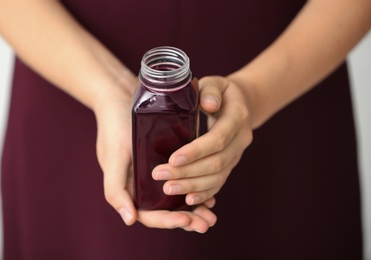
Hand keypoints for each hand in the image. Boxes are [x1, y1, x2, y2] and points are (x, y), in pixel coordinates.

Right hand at [94, 82, 216, 232]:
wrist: (119, 97)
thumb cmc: (114, 127)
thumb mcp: (112, 158)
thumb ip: (116, 190)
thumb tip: (130, 221)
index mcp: (128, 189)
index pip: (148, 215)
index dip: (167, 220)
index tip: (187, 219)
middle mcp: (142, 185)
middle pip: (165, 211)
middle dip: (186, 219)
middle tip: (207, 223)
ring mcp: (154, 173)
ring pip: (175, 198)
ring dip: (193, 207)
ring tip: (211, 213)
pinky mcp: (165, 160)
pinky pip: (181, 179)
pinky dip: (193, 187)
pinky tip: (210, 192)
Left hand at [152, 76, 252, 207]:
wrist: (240, 105)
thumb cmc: (220, 92)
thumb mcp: (215, 83)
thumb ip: (210, 90)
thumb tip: (208, 104)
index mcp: (237, 117)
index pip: (218, 138)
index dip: (196, 151)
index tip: (172, 159)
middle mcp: (241, 140)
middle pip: (216, 162)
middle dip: (188, 172)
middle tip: (160, 176)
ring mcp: (237, 155)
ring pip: (218, 177)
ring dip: (193, 186)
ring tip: (168, 188)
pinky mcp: (231, 164)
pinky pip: (220, 182)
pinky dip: (204, 192)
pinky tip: (187, 199)